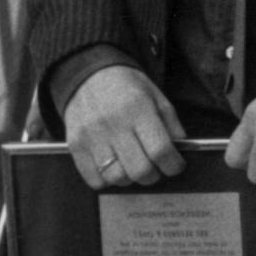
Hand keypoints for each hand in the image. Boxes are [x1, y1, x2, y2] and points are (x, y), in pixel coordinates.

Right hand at [63, 65, 187, 188]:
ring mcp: (91, 136)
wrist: (87, 75)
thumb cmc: (126, 88)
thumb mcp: (156, 97)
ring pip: (117, 178)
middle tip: (155, 168)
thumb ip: (172, 125)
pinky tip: (113, 166)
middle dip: (154, 175)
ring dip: (130, 178)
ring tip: (132, 165)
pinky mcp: (75, 145)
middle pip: (140, 170)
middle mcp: (113, 124)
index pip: (161, 150)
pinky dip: (108, 180)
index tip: (175, 165)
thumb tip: (180, 152)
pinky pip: (95, 180)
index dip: (173, 165)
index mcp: (138, 109)